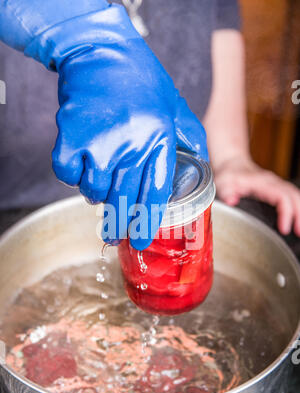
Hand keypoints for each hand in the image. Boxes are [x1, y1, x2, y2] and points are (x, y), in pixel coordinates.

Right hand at [22, 4, 207, 249]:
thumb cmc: (141, 80)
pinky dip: (71, 175)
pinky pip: (67, 175)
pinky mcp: (71, 137)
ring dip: (95, 192)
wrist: (101, 51)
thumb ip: (191, 137)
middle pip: (123, 202)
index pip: (154, 196)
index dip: (146, 224)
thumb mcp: (176, 106)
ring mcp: (100, 143)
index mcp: (160, 141)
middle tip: (113, 234)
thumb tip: (203, 165)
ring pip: (93, 192)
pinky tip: (80, 164)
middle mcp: (132, 146)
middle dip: (118, 224)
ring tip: (99, 178)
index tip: (139, 240)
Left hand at [214, 157, 299, 236]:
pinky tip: (296, 220)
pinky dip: (297, 208)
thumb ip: (226, 191)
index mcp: (262, 182)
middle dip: (299, 215)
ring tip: (299, 230)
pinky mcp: (277, 188)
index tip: (284, 228)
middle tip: (298, 232)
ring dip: (299, 213)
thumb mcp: (223, 182)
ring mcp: (276, 184)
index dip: (286, 213)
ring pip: (295, 196)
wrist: (232, 164)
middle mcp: (273, 182)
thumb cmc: (229, 174)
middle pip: (294, 196)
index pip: (281, 196)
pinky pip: (292, 197)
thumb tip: (232, 201)